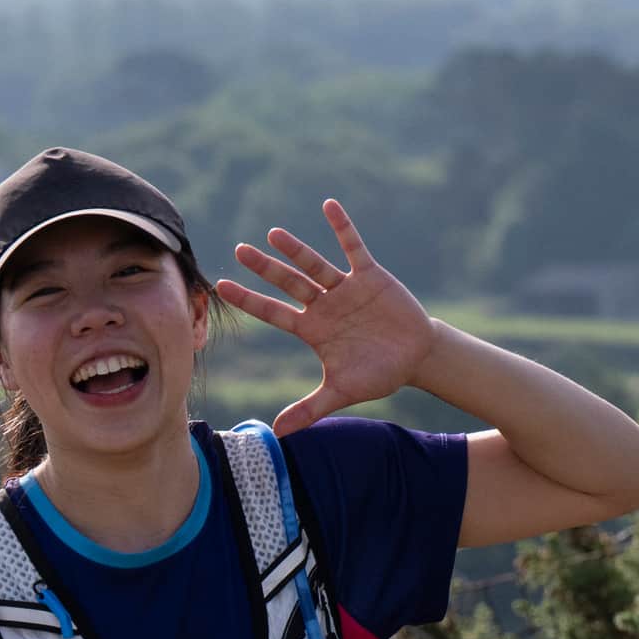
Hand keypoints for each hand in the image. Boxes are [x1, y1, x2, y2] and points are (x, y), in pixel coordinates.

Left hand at [217, 199, 442, 433]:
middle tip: (239, 250)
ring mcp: (345, 288)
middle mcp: (323, 305)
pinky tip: (328, 205)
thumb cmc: (377, 374)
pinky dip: (342, 228)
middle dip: (265, 268)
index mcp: (312, 330)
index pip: (273, 313)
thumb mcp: (342, 392)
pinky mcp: (370, 276)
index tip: (222, 287)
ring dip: (296, 250)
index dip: (249, 300)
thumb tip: (278, 433)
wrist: (416, 358)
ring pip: (315, 265)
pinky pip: (353, 248)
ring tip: (273, 234)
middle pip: (288, 283)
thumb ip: (310, 409)